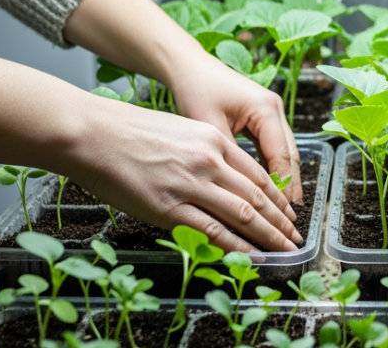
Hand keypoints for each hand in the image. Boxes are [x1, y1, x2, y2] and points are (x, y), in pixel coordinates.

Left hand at [63, 0, 303, 203]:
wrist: (188, 65)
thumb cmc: (195, 90)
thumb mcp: (207, 128)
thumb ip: (222, 161)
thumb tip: (231, 196)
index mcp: (265, 109)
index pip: (280, 156)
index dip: (283, 188)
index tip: (282, 215)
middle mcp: (274, 109)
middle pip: (290, 155)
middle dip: (290, 188)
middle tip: (289, 220)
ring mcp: (271, 111)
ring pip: (285, 152)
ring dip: (284, 179)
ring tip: (285, 210)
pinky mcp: (262, 115)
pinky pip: (274, 146)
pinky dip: (274, 167)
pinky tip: (271, 188)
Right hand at [65, 93, 302, 253]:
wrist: (92, 133)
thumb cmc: (128, 132)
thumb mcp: (179, 131)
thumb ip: (205, 153)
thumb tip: (223, 179)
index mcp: (213, 140)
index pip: (258, 174)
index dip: (278, 197)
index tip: (288, 212)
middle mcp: (209, 160)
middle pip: (257, 196)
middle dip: (280, 220)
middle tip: (294, 236)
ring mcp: (190, 184)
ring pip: (243, 214)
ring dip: (268, 235)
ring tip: (283, 249)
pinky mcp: (169, 207)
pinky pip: (213, 231)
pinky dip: (237, 246)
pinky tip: (252, 255)